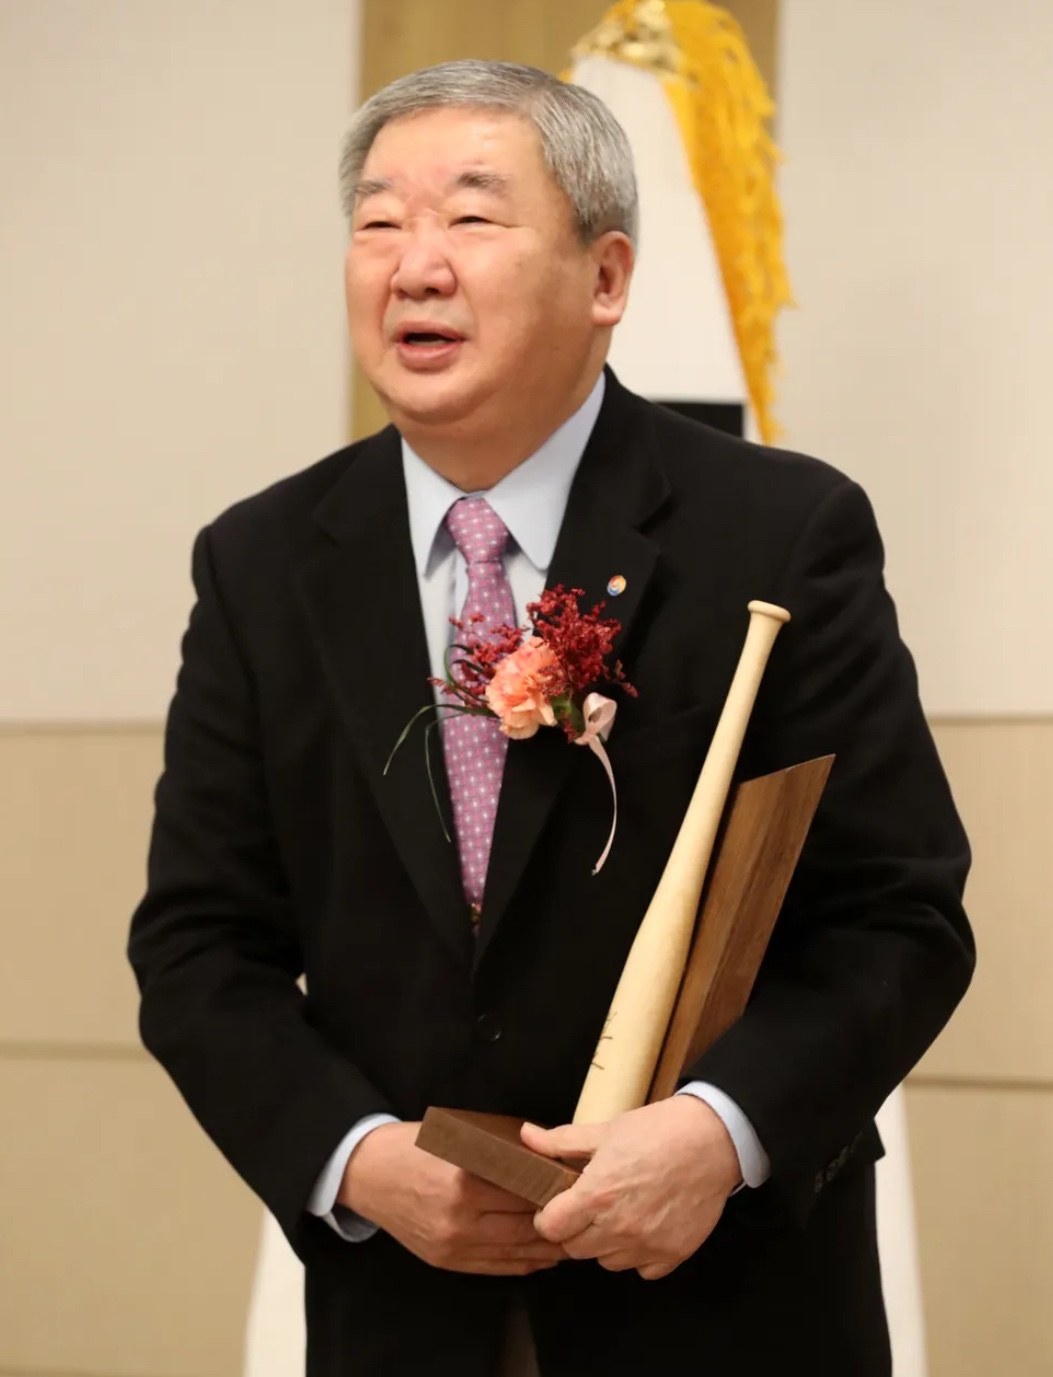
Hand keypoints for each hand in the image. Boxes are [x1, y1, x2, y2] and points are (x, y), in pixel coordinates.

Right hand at [338, 1121, 566, 1275]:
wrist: (367, 1173)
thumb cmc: (412, 1145)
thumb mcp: (456, 1136)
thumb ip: (496, 1150)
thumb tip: (541, 1155)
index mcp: (465, 1178)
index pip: (525, 1189)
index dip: (555, 1188)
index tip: (577, 1183)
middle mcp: (460, 1216)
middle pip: (525, 1223)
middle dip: (558, 1219)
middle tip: (583, 1211)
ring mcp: (453, 1243)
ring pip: (515, 1250)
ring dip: (547, 1246)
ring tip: (572, 1236)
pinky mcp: (446, 1260)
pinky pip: (495, 1266)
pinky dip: (524, 1263)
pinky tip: (542, 1256)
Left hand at [523, 1096, 741, 1280]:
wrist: (712, 1139)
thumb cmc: (658, 1130)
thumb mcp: (606, 1130)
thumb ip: (561, 1141)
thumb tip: (527, 1136)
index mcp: (597, 1195)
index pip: (552, 1228)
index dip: (548, 1217)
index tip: (556, 1207)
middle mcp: (619, 1227)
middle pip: (575, 1249)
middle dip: (575, 1229)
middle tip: (589, 1206)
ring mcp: (647, 1245)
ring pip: (607, 1262)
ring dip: (605, 1243)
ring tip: (618, 1213)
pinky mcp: (672, 1255)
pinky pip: (642, 1269)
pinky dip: (639, 1254)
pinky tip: (645, 1226)